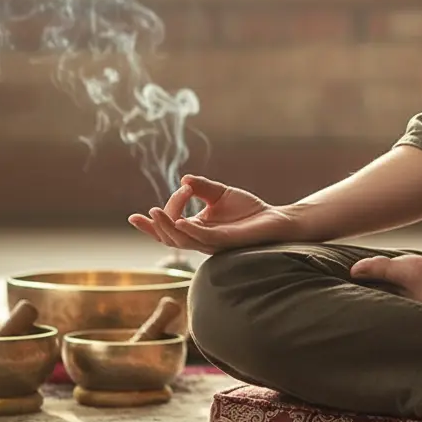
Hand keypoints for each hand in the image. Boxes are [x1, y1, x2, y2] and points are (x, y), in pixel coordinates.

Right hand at [128, 174, 297, 254]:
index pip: (168, 229)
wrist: (274, 218)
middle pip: (170, 237)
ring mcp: (212, 242)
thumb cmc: (248, 209)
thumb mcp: (220, 194)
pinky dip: (190, 230)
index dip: (152, 224)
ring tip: (155, 213)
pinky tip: (181, 221)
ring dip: (167, 227)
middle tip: (151, 211)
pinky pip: (204, 239)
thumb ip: (202, 187)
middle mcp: (201, 239)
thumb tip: (184, 179)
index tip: (147, 209)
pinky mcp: (226, 241)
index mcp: (197, 229)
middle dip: (157, 226)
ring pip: (182, 240)